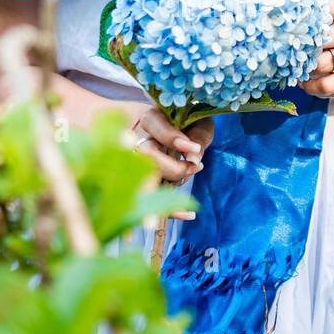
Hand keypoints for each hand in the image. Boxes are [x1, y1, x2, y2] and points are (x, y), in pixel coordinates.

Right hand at [131, 106, 214, 220]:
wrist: (151, 126)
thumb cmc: (182, 122)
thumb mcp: (195, 119)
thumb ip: (197, 133)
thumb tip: (194, 157)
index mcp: (149, 120)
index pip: (156, 128)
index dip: (173, 139)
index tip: (193, 148)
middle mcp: (137, 142)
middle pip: (147, 158)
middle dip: (173, 168)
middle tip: (193, 168)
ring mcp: (136, 165)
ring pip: (145, 181)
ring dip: (165, 194)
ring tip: (185, 208)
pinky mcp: (143, 183)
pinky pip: (151, 198)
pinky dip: (168, 210)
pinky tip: (189, 214)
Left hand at [297, 0, 333, 99]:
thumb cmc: (330, 38)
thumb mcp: (321, 21)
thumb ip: (303, 12)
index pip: (327, 8)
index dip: (308, 16)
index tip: (292, 24)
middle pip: (320, 39)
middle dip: (301, 48)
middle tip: (288, 52)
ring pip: (321, 64)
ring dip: (305, 69)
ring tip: (298, 69)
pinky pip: (325, 85)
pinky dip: (311, 86)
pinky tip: (306, 82)